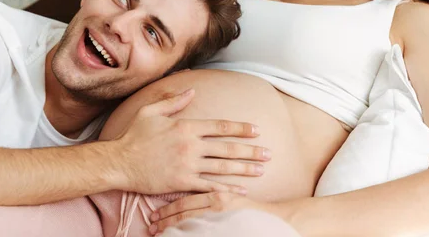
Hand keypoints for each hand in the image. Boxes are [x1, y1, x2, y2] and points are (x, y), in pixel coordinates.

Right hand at [112, 89, 270, 194]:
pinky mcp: (181, 182)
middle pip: (227, 147)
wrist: (119, 162)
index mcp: (185, 126)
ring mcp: (187, 165)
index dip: (240, 128)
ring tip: (261, 170)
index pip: (220, 126)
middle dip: (250, 150)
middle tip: (268, 153)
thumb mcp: (150, 111)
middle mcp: (190, 145)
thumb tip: (192, 90)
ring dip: (244, 169)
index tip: (256, 130)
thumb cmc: (133, 136)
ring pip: (222, 167)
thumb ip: (173, 100)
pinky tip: (241, 190)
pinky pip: (209, 186)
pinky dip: (226, 188)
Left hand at [148, 192, 266, 234]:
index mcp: (217, 196)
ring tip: (157, 235)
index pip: (185, 202)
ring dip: (171, 230)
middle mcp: (216, 207)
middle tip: (151, 226)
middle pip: (183, 214)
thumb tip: (193, 204)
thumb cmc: (253, 209)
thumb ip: (212, 198)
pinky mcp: (225, 229)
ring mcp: (221, 220)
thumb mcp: (232, 198)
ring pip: (188, 226)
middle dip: (165, 221)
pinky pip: (200, 233)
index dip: (168, 209)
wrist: (276, 221)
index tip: (155, 215)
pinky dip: (186, 235)